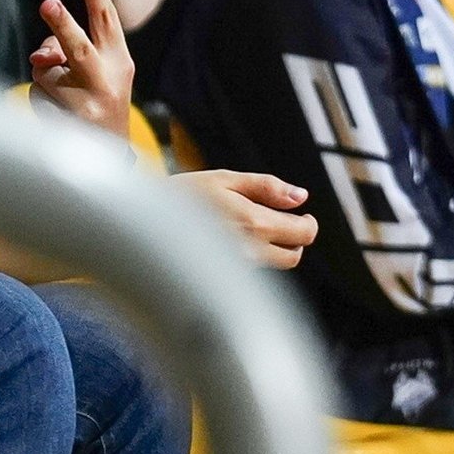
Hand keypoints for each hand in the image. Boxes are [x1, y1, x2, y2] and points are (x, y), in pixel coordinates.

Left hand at [29, 0, 133, 136]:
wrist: (109, 157)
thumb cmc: (94, 103)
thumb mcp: (89, 74)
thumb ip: (63, 54)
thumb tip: (38, 58)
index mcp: (119, 59)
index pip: (105, 18)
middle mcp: (110, 79)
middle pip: (78, 46)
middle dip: (61, 24)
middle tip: (47, 3)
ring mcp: (91, 102)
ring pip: (45, 73)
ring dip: (44, 81)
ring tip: (64, 101)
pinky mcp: (72, 122)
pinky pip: (37, 97)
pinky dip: (40, 103)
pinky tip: (60, 118)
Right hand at [171, 170, 317, 268]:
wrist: (145, 220)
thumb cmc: (181, 196)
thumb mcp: (224, 179)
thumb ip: (266, 187)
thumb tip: (300, 196)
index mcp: (254, 223)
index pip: (303, 234)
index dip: (308, 222)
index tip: (301, 213)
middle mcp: (249, 250)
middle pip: (293, 255)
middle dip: (296, 238)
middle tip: (285, 221)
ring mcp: (237, 266)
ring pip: (274, 264)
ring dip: (276, 247)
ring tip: (254, 227)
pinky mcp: (224, 275)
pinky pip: (253, 268)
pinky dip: (255, 255)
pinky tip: (234, 238)